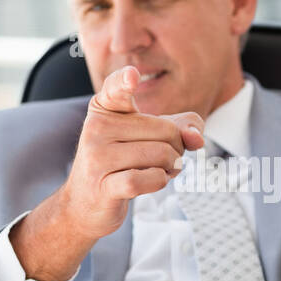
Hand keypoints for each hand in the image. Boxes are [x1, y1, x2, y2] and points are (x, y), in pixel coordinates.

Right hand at [60, 65, 204, 243]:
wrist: (84, 203)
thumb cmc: (123, 162)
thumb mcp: (150, 136)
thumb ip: (182, 126)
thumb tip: (196, 138)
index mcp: (105, 108)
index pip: (115, 87)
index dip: (125, 80)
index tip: (132, 77)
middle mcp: (96, 127)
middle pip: (166, 131)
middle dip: (175, 149)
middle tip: (159, 159)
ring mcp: (97, 157)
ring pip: (161, 155)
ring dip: (170, 168)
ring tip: (155, 171)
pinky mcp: (103, 186)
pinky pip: (150, 178)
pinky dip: (160, 181)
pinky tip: (150, 182)